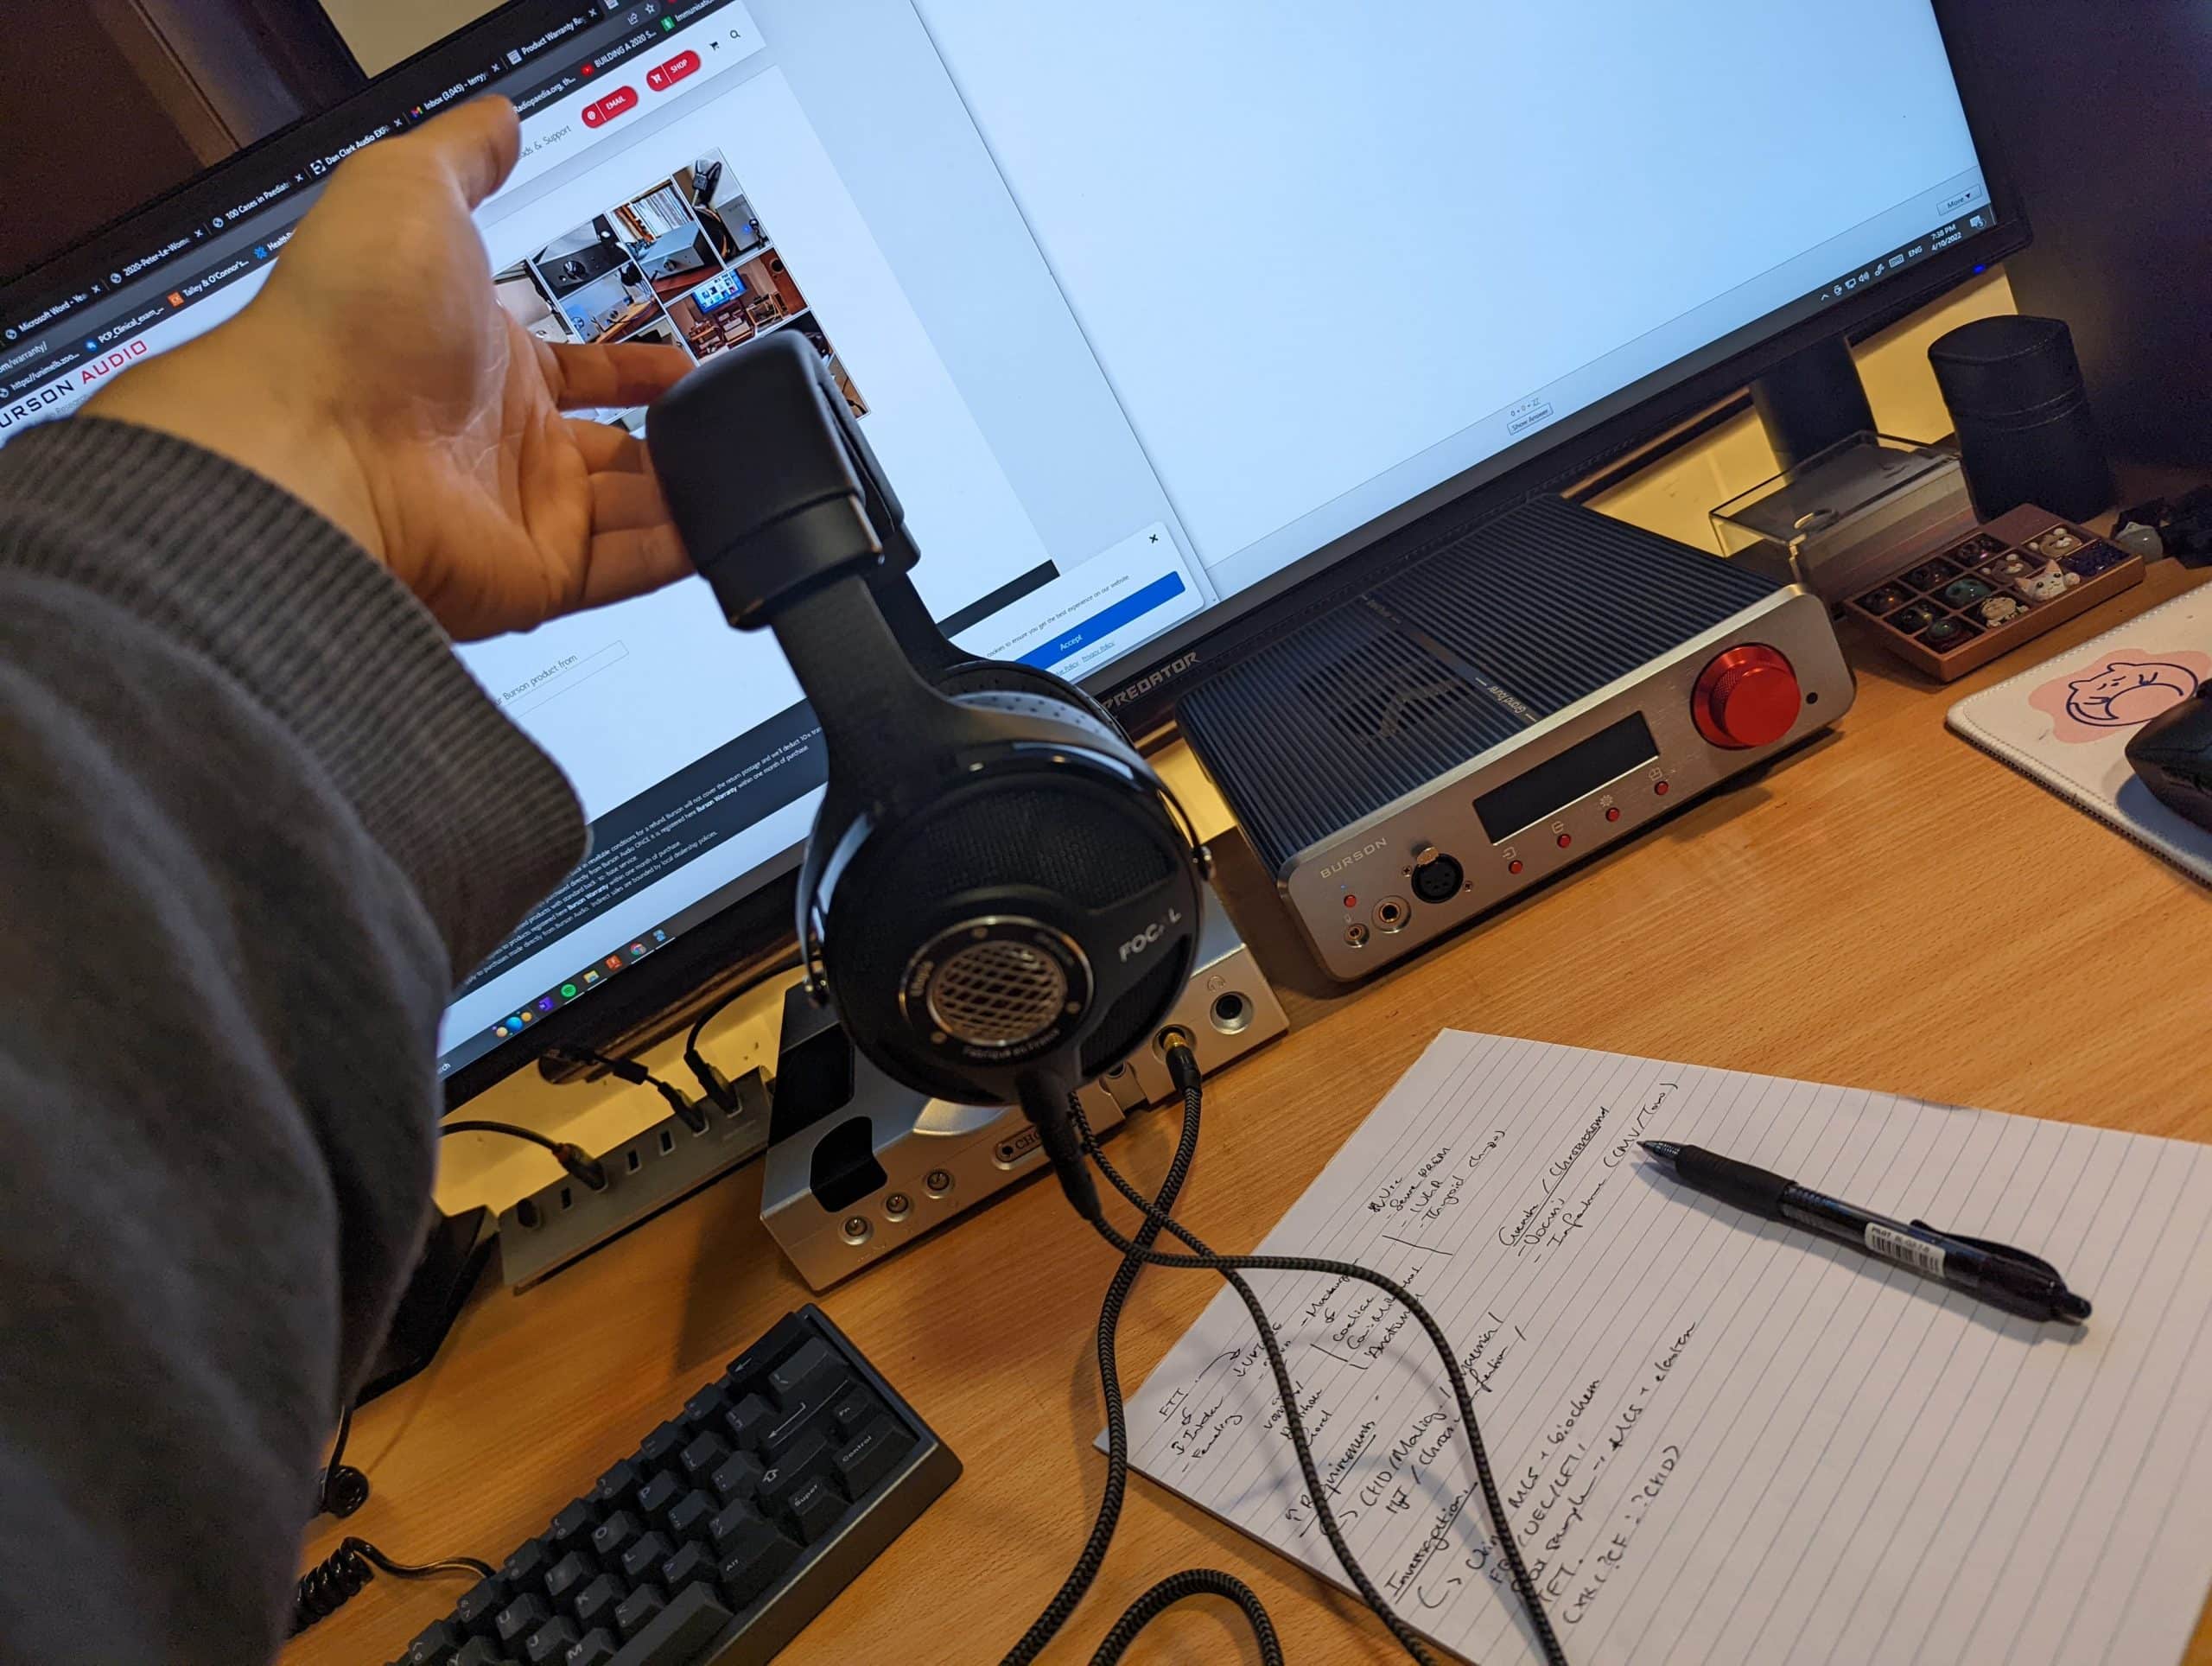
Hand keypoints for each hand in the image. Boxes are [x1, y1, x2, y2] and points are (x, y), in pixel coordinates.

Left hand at [87, 99, 695, 639]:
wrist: (317, 445)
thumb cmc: (347, 321)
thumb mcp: (407, 190)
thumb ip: (466, 155)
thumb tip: (498, 121)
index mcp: (477, 360)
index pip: (579, 372)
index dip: (635, 368)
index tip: (686, 360)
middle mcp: (501, 442)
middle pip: (613, 449)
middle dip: (675, 438)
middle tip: (731, 423)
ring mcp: (522, 512)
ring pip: (637, 510)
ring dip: (692, 491)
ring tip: (751, 466)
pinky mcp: (541, 577)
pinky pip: (634, 571)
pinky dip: (685, 552)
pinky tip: (727, 522)